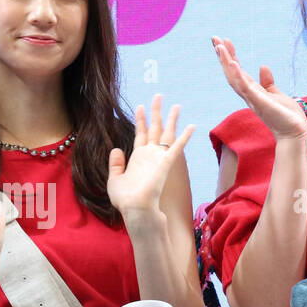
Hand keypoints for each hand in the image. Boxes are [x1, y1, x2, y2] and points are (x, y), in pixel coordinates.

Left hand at [106, 93, 193, 222]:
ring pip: (167, 134)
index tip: (140, 106)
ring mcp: (158, 158)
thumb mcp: (114, 179)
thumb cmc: (125, 199)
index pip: (140, 134)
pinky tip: (191, 126)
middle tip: (158, 96)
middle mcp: (149, 155)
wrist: (135, 210)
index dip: (141, 120)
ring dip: (171, 119)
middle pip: (155, 129)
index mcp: (137, 158)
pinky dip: (184, 136)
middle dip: (156, 112)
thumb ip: (115, 164)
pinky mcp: (165, 164)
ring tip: (176, 105)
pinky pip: (176, 147)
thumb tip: (117, 148)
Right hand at [213, 37, 306, 140]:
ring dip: (226, 62)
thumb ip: (268, 82)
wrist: (294, 133)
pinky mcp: (260, 103)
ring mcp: (253, 99)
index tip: (223, 42)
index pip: (238, 71)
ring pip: (234, 79)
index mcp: (253, 91)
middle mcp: (249, 95)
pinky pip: (246, 88)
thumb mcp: (276, 94)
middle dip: (223, 56)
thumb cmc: (286, 116)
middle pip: (231, 72)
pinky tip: (233, 64)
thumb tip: (263, 66)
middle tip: (214, 38)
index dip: (230, 56)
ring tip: (220, 46)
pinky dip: (238, 76)